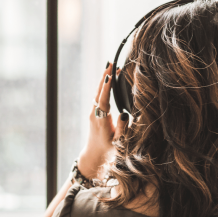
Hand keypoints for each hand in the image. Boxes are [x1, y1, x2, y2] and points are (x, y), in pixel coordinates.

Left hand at [77, 62, 128, 179]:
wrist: (94, 155)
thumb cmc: (108, 149)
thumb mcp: (118, 142)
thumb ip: (122, 128)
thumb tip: (124, 114)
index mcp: (101, 120)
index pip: (104, 100)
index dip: (107, 87)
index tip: (110, 75)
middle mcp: (95, 114)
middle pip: (99, 91)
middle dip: (105, 76)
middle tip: (110, 62)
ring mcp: (93, 112)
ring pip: (98, 92)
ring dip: (104, 79)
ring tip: (111, 66)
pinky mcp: (94, 112)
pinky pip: (99, 96)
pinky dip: (104, 86)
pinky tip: (109, 79)